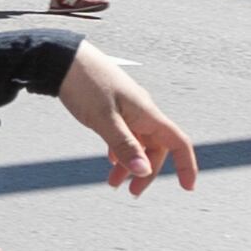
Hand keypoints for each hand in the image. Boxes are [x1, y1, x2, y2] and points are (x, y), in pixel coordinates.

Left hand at [53, 42, 199, 192]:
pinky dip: (120, 150)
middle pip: (156, 148)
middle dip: (146, 171)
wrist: (63, 59)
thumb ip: (124, 145)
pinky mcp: (114, 108)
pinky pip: (125, 133)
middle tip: (131, 191)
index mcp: (147, 113)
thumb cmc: (84, 83)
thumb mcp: (103, 119)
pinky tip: (110, 160)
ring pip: (138, 142)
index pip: (178, 142)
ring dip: (130, 163)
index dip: (187, 165)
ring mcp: (128, 109)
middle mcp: (142, 111)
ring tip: (114, 183)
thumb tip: (143, 171)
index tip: (187, 187)